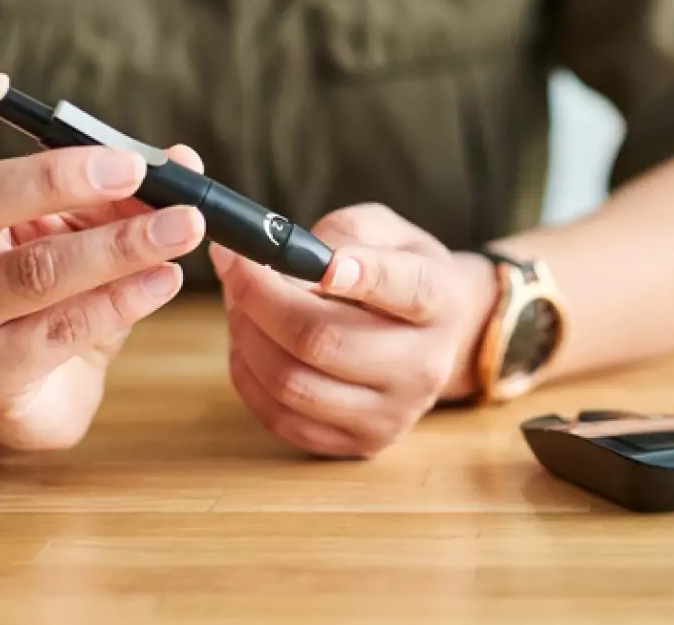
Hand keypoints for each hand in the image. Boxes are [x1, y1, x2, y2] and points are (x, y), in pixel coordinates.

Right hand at [0, 65, 205, 451]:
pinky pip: (62, 329)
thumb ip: (118, 186)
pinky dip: (124, 299)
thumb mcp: (79, 220)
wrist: (30, 389)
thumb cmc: (49, 284)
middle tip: (131, 169)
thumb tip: (180, 162)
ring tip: (181, 226)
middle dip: (56, 177)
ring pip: (31, 272)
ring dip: (117, 245)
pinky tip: (165, 278)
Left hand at [211, 203, 496, 458]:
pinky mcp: (361, 442)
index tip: (322, 263)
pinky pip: (282, 418)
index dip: (361, 274)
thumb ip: (343, 233)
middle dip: (259, 298)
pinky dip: (249, 376)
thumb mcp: (386, 231)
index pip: (405, 289)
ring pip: (292, 384)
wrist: (439, 334)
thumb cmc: (397, 270)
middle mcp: (422, 364)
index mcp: (438, 299)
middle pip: (322, 340)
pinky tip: (248, 343)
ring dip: (246, 336)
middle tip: (234, 266)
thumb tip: (283, 258)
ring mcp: (393, 412)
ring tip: (237, 304)